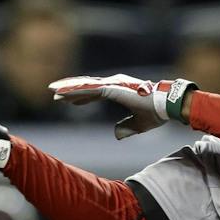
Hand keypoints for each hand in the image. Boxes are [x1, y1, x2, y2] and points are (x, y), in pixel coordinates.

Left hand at [49, 74, 197, 139]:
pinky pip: (90, 90)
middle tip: (53, 92)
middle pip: (86, 87)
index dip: (79, 96)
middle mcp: (113, 84)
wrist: (167, 106)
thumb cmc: (156, 112)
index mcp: (117, 91)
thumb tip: (116, 134)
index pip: (93, 93)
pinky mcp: (113, 89)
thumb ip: (127, 128)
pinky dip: (77, 91)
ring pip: (85, 86)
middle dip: (69, 90)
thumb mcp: (139, 124)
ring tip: (52, 90)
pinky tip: (65, 93)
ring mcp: (112, 85)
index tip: (66, 100)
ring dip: (68, 89)